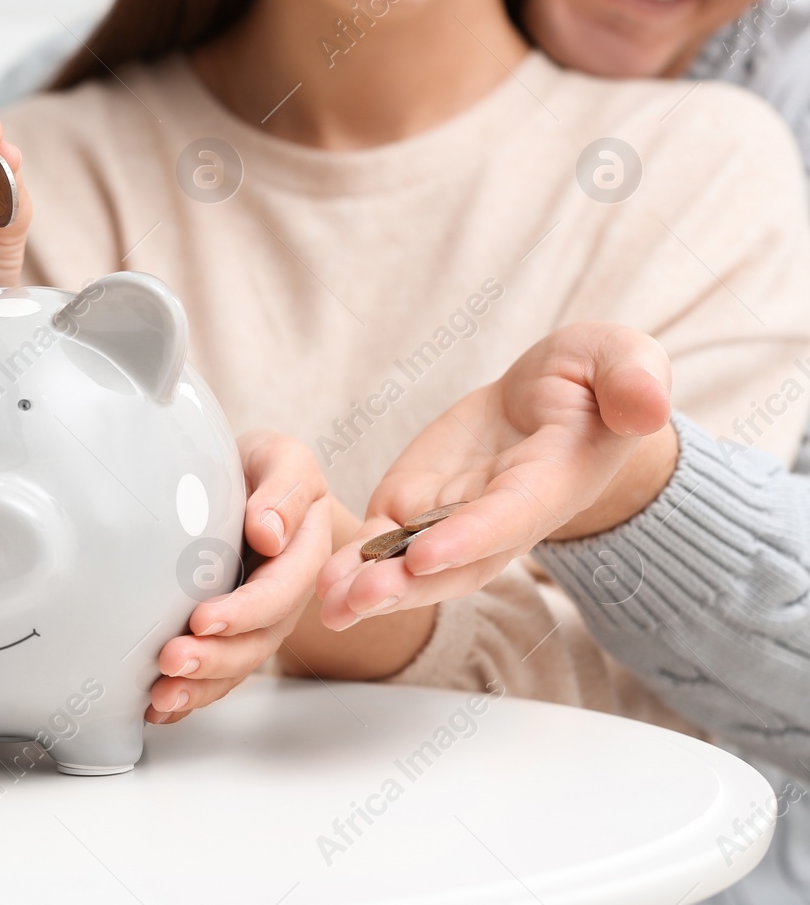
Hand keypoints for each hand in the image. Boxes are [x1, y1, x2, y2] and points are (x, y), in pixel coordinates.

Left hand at [148, 431, 332, 722]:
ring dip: (201, 686)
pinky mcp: (229, 633)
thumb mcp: (281, 458)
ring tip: (162, 696)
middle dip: (216, 658)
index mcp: (302, 553)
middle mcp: (282, 595)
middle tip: (171, 660)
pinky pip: (217, 673)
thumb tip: (268, 531)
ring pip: (236, 665)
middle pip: (258, 640)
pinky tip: (158, 707)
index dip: (245, 611)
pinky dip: (190, 694)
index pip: (280, 590)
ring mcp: (256, 620)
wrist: (252, 483)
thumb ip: (285, 488)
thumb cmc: (264, 469)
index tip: (203, 619)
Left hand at [316, 322, 674, 629]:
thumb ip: (632, 379)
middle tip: (356, 600)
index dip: (469, 539)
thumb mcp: (618, 360)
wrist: (553, 401)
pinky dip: (350, 564)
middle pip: (453, 564)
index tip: (425, 554)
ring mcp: (453, 520)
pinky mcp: (416, 510)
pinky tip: (317, 584)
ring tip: (328, 605)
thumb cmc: (593, 380)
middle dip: (406, 585)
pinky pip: (381, 543)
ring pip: (412, 567)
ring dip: (370, 588)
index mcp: (549, 483)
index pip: (506, 519)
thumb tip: (648, 403)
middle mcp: (498, 519)